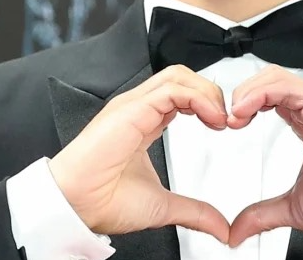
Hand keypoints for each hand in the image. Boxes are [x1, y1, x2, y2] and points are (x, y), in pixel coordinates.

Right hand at [48, 65, 229, 241]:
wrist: (77, 205)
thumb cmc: (103, 200)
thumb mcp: (163, 206)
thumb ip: (194, 211)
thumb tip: (220, 227)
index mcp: (144, 120)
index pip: (181, 93)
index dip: (206, 102)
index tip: (222, 124)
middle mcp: (139, 107)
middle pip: (181, 76)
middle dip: (209, 91)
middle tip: (225, 119)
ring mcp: (134, 104)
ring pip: (177, 75)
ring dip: (205, 91)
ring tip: (220, 117)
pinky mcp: (131, 108)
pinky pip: (170, 89)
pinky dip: (197, 98)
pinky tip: (210, 117)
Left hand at [227, 65, 302, 245]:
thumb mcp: (294, 208)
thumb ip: (263, 214)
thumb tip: (237, 231)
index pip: (269, 94)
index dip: (246, 102)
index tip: (231, 124)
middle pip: (269, 79)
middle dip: (243, 93)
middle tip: (229, 119)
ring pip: (276, 76)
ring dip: (249, 90)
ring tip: (236, 114)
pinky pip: (288, 86)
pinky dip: (261, 92)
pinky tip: (247, 110)